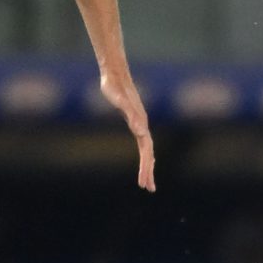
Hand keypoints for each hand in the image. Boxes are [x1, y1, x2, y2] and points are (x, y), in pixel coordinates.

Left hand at [100, 70, 155, 191]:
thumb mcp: (119, 100)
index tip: (144, 182)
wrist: (115, 74)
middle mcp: (143, 125)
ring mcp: (140, 124)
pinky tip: (146, 162)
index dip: (145, 167)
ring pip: (147, 150)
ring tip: (147, 182)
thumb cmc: (114, 87)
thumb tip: (141, 130)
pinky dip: (146, 156)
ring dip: (148, 166)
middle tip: (149, 188)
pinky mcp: (135, 121)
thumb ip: (130, 114)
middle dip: (149, 171)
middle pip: (149, 154)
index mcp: (141, 123)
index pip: (146, 151)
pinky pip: (143, 144)